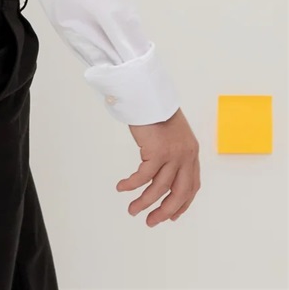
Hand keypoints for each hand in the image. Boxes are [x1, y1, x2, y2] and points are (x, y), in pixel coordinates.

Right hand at [117, 107, 200, 226]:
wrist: (149, 93)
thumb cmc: (156, 109)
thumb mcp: (172, 133)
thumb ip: (172, 150)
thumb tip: (161, 169)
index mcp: (191, 152)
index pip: (192, 186)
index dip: (182, 203)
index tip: (171, 215)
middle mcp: (186, 156)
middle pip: (178, 193)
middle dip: (164, 211)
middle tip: (151, 221)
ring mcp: (173, 155)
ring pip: (159, 188)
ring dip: (144, 202)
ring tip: (132, 210)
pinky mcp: (157, 152)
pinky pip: (143, 176)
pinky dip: (131, 185)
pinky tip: (122, 187)